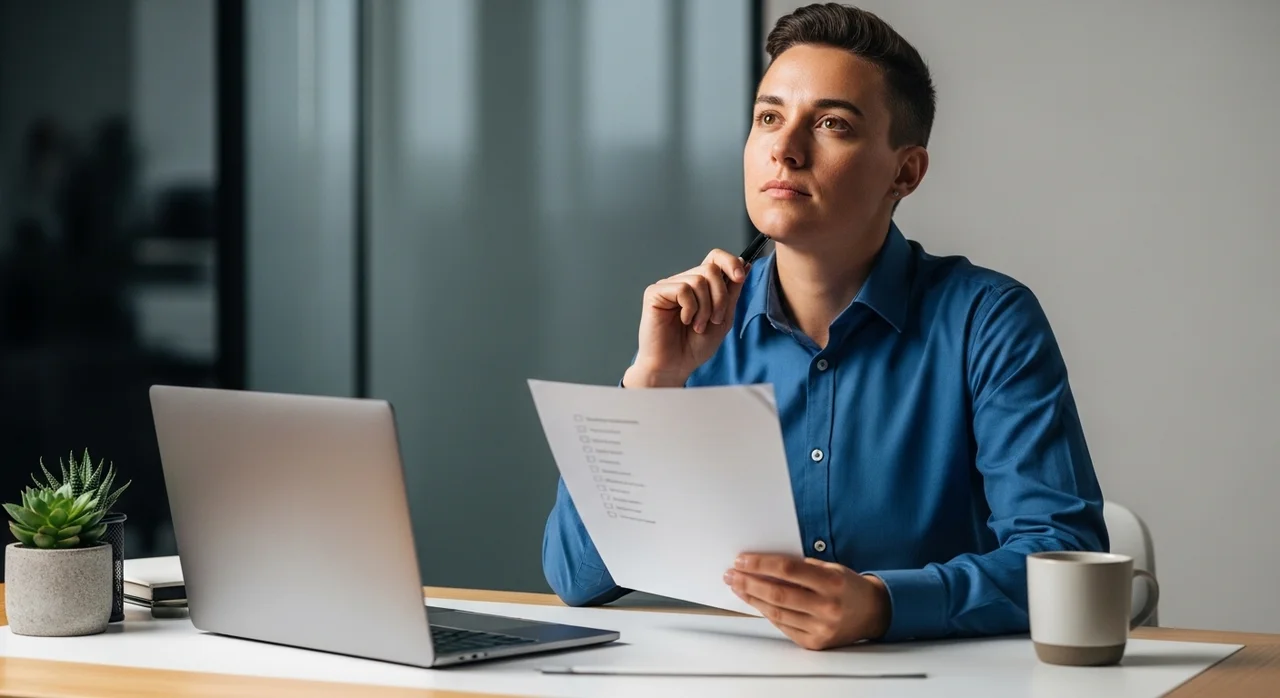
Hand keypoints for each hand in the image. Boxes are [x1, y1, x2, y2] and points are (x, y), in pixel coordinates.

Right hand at [623, 249, 749, 387]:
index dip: (730, 261)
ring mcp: (668, 286)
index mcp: (700, 286)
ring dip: (705, 308)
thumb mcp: (724, 318)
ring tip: (698, 326)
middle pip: (710, 268)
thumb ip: (732, 292)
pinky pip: (683, 289)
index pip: (715, 257)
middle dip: (720, 297)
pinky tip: (684, 321)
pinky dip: (690, 309)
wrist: (675, 366)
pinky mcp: (655, 293)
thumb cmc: (695, 347)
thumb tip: (745, 264)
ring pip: (698, 280)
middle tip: (714, 320)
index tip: (740, 277)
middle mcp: (683, 281)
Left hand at [724, 554, 891, 649]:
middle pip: (778, 593)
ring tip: (738, 587)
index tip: (742, 560)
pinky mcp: (815, 643)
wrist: (872, 612)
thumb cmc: (847, 585)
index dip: (761, 564)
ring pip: (777, 613)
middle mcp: (827, 606)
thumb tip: (763, 566)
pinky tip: (756, 603)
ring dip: (752, 599)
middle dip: (749, 583)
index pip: (787, 569)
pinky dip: (768, 613)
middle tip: (732, 574)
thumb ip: (800, 567)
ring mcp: (821, 628)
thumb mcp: (830, 567)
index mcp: (832, 581)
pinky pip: (784, 626)